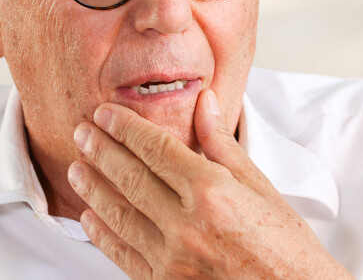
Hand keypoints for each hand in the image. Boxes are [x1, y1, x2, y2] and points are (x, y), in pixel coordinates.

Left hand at [68, 90, 353, 278]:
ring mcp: (174, 259)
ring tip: (77, 167)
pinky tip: (90, 217)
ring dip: (94, 188)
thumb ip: (222, 143)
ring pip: (120, 214)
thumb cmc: (285, 245)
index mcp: (212, 191)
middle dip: (101, 150)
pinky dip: (103, 234)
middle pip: (131, 177)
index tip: (105, 114)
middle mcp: (188, 224)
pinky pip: (125, 256)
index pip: (156, 148)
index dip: (126, 127)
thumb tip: (205, 102)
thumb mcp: (259, 185)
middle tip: (81, 132)